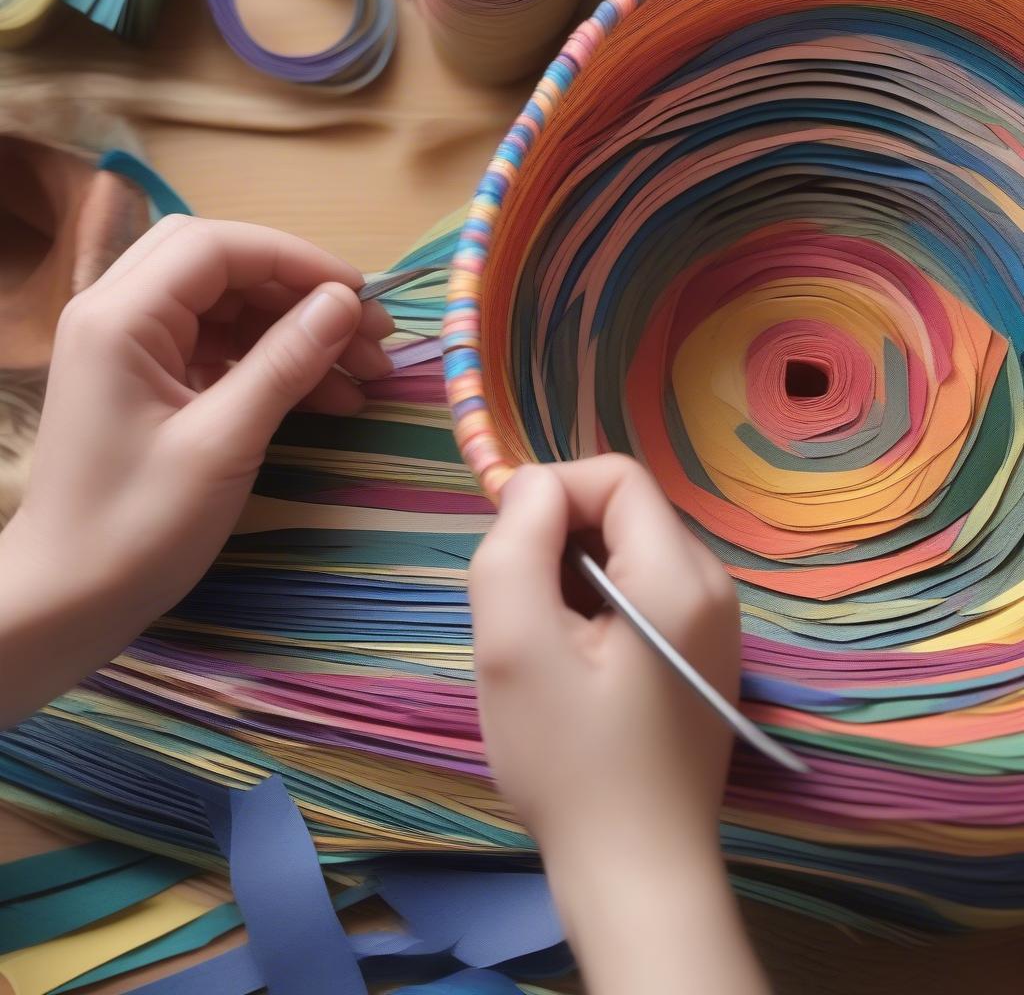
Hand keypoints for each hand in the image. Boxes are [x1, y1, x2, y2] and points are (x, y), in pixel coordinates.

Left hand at [0, 215, 392, 725]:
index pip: (218, 247)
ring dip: (295, 331)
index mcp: (121, 317)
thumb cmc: (140, 526)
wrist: (73, 597)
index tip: (363, 297)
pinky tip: (328, 397)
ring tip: (364, 372)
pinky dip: (274, 365)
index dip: (297, 261)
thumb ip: (284, 362)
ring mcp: (133, 350)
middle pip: (223, 267)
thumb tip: (344, 302)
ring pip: (228, 309)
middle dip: (300, 292)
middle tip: (368, 334)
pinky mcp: (151, 384)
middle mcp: (119, 315)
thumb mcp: (224, 442)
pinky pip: (221, 350)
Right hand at [471, 454, 739, 853]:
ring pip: (627, 553)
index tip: (509, 558)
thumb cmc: (568, 761)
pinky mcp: (705, 655)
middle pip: (623, 512)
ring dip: (572, 580)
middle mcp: (714, 586)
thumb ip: (516, 543)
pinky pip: (643, 595)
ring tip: (548, 653)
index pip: (614, 476)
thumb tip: (532, 486)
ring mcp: (717, 624)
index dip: (550, 495)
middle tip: (522, 619)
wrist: (635, 872)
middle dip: (558, 544)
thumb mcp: (515, 644)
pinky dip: (597, 611)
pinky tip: (578, 672)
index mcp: (679, 574)